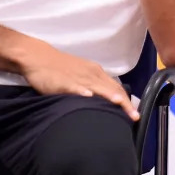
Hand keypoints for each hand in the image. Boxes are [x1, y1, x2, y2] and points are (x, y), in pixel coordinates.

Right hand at [19, 41, 138, 120]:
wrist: (38, 57)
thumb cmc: (61, 69)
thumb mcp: (82, 75)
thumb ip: (95, 87)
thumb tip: (107, 102)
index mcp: (97, 73)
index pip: (117, 88)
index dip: (128, 101)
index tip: (136, 114)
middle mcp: (91, 74)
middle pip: (112, 89)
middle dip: (124, 104)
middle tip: (135, 117)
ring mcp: (78, 77)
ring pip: (97, 87)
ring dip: (109, 96)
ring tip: (120, 105)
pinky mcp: (63, 81)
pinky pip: (74, 86)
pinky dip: (82, 91)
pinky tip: (88, 96)